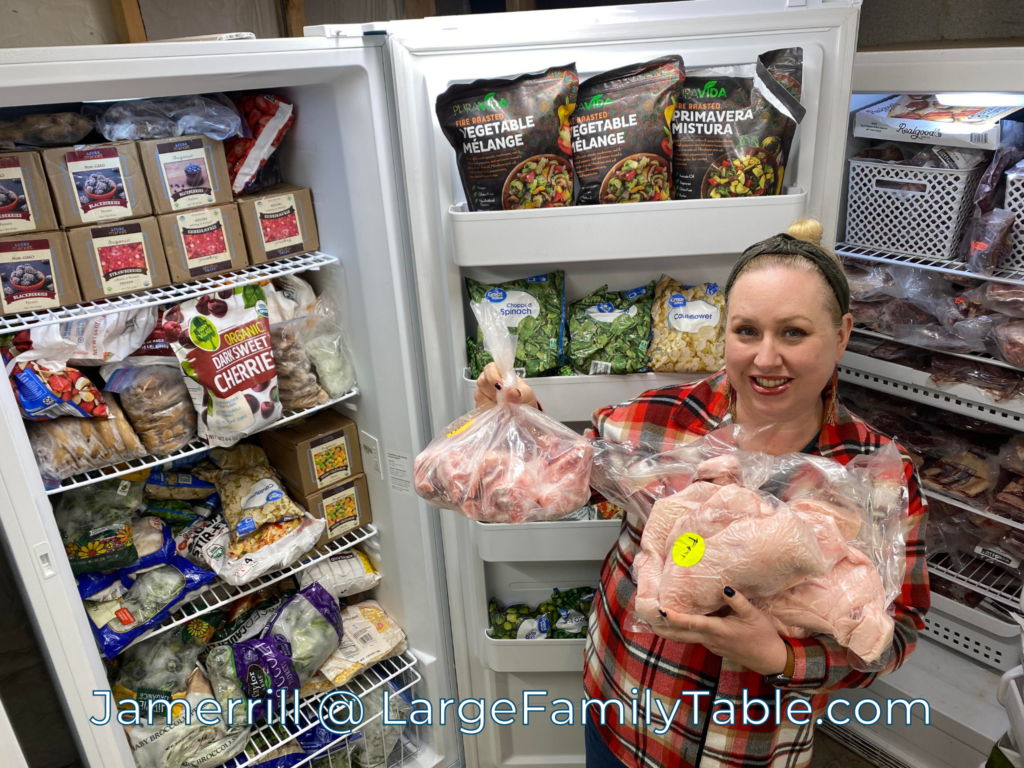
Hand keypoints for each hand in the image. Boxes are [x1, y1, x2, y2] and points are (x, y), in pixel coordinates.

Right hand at [474, 362, 537, 409]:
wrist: (524, 414)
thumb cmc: (524, 399)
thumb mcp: (528, 395)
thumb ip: (522, 393)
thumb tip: (511, 393)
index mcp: (501, 375)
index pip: (490, 368)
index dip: (492, 374)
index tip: (500, 385)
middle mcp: (490, 383)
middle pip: (481, 380)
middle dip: (491, 389)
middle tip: (502, 398)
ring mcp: (485, 395)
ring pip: (478, 394)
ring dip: (490, 400)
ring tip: (503, 406)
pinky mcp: (482, 407)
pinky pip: (479, 406)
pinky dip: (487, 409)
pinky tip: (497, 412)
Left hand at [651, 587, 788, 675]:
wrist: (770, 660)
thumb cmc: (763, 636)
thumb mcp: (753, 615)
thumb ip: (738, 601)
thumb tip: (725, 587)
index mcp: (716, 630)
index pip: (690, 623)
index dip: (674, 617)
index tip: (659, 611)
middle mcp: (710, 639)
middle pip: (680, 635)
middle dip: (662, 627)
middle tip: (646, 619)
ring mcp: (711, 645)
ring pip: (686, 638)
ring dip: (671, 630)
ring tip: (657, 620)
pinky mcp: (715, 648)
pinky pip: (695, 639)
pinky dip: (684, 632)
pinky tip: (681, 625)